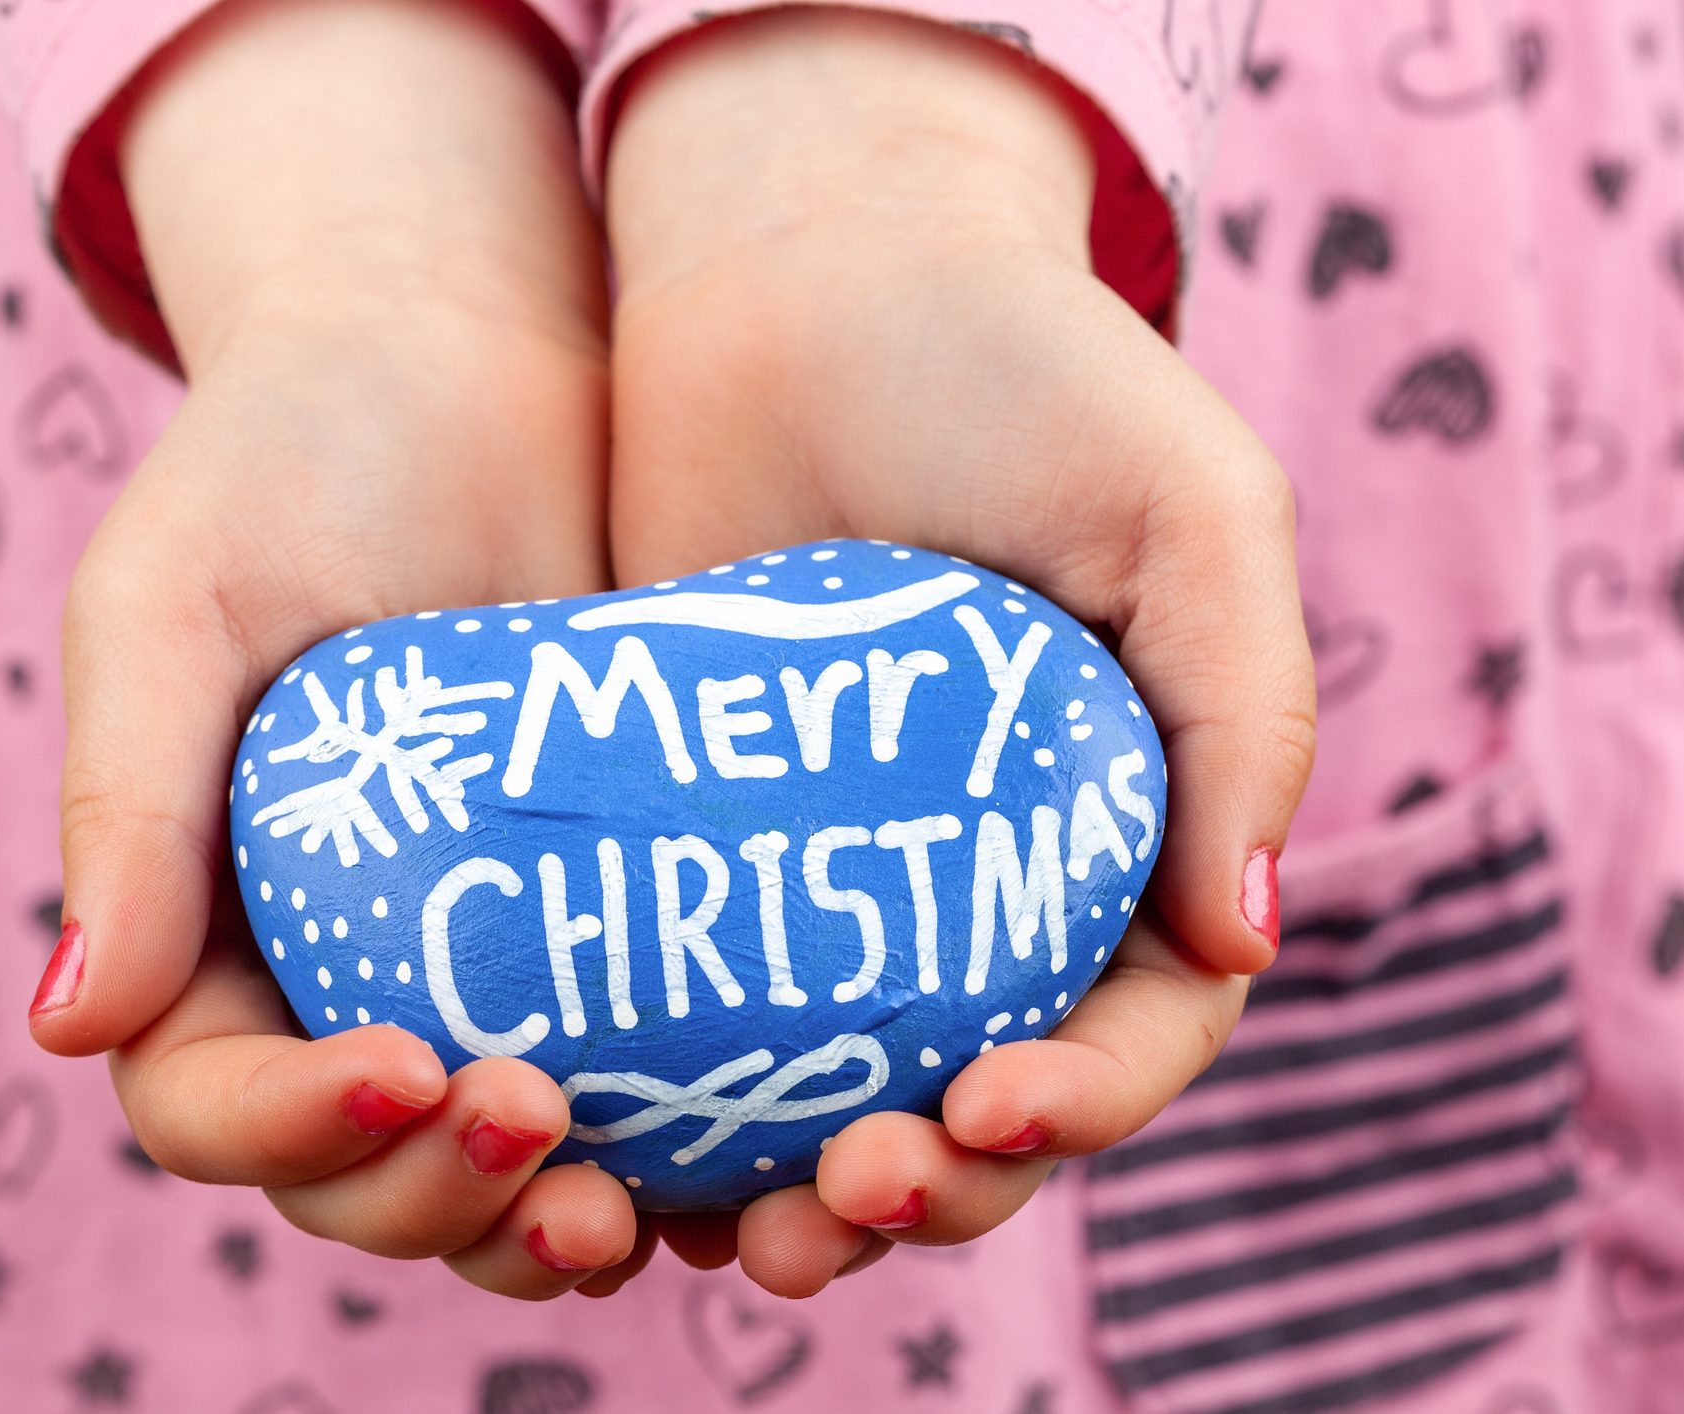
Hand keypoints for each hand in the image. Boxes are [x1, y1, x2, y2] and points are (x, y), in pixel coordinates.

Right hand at [30, 0, 646, 1298]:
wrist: (463, 361)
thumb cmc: (292, 460)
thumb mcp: (172, 607)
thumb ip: (126, 808)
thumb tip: (68, 1029)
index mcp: (199, 924)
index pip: (210, 1097)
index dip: (295, 1128)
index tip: (410, 1064)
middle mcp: (330, 969)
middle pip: (358, 1176)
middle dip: (436, 1201)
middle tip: (550, 1152)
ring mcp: (474, 962)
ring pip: (491, 1166)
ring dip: (546, 1221)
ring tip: (633, 1210)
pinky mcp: (601, 926)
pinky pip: (632, 1085)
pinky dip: (668, 1152)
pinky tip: (737, 1158)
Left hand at [604, 9, 1316, 1294]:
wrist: (802, 267)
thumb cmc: (1019, 371)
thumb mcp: (1189, 509)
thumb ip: (1246, 710)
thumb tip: (1240, 944)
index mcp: (1130, 830)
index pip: (1136, 1029)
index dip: (1086, 1106)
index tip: (989, 1109)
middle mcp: (992, 879)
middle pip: (977, 1103)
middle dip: (929, 1187)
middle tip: (844, 1195)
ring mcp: (843, 872)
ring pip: (832, 1091)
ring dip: (794, 1191)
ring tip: (732, 1230)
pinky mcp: (704, 838)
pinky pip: (693, 1005)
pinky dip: (671, 1102)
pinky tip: (616, 1148)